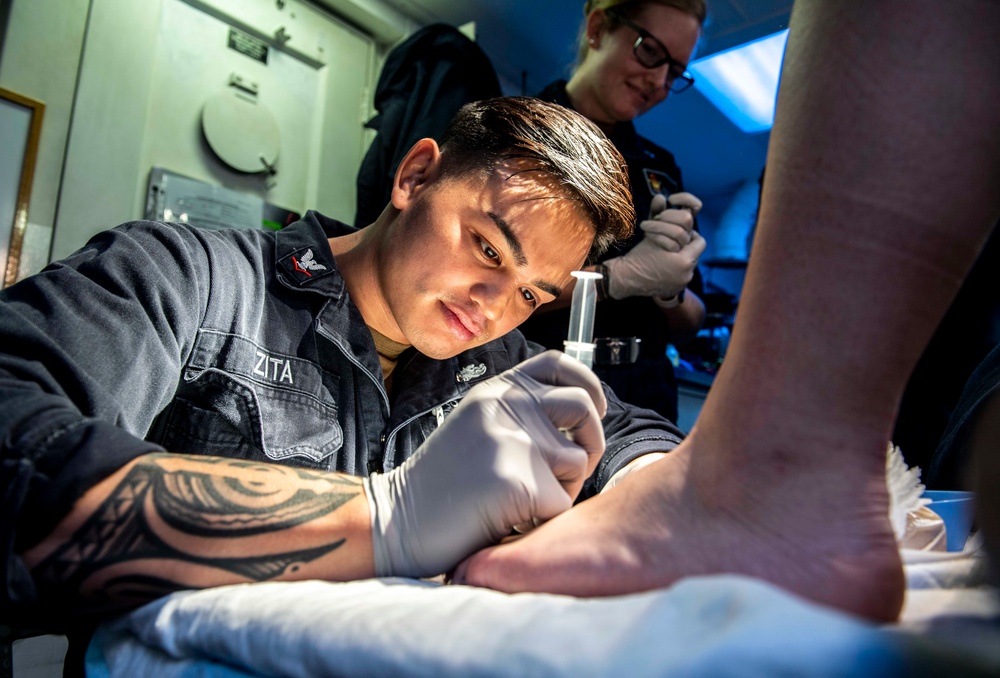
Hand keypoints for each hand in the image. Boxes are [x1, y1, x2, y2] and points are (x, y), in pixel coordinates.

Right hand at [364, 350, 606, 577]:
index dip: (588, 384)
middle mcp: (508, 405)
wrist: (395, 521)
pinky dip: (542, 522)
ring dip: (561, 490)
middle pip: (583, 408)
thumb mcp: (476, 425)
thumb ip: (518, 412)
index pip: (560, 364)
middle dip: (591, 442)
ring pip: (577, 463)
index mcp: (497, 389)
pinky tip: (508, 522)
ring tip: (521, 503)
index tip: (594, 409)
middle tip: (568, 472)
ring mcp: (514, 439)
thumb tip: (582, 412)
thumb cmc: (440, 483)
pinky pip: (561, 505)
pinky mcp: (520, 480)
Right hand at [604, 192, 705, 300]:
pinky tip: (665, 261)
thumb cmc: (637, 256)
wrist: (626, 281)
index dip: (689, 231)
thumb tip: (661, 196)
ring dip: (682, 252)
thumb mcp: (649, 232)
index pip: (699, 239)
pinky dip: (677, 264)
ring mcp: (684, 282)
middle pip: (697, 250)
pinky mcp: (678, 287)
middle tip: (675, 237)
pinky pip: (684, 271)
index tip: (679, 229)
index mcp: (683, 260)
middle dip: (686, 240)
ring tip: (669, 249)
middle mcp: (688, 273)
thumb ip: (658, 214)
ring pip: (691, 260)